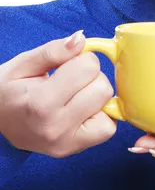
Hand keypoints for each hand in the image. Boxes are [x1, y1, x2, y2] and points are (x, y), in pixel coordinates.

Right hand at [0, 31, 115, 156]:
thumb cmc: (8, 90)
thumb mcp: (23, 64)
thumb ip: (53, 51)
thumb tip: (81, 39)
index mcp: (40, 103)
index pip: (88, 68)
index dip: (81, 58)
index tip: (67, 64)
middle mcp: (56, 127)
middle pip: (103, 88)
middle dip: (91, 77)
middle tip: (71, 80)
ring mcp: (66, 143)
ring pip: (110, 109)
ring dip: (97, 97)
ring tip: (74, 96)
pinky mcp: (74, 150)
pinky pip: (108, 129)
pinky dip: (100, 116)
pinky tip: (81, 110)